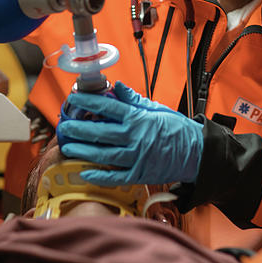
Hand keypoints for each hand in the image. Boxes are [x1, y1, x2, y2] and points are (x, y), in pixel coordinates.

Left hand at [57, 81, 203, 185]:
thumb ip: (134, 99)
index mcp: (138, 118)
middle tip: (64, 126)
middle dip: (79, 128)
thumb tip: (117, 86)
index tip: (74, 98)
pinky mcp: (140, 174)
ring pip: (103, 154)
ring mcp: (137, 157)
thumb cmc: (177, 129)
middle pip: (100, 132)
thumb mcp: (157, 109)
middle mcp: (135, 137)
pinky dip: (100, 176)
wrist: (197, 153)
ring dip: (83, 151)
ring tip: (67, 147)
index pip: (108, 107)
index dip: (88, 101)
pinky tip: (85, 173)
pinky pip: (116, 176)